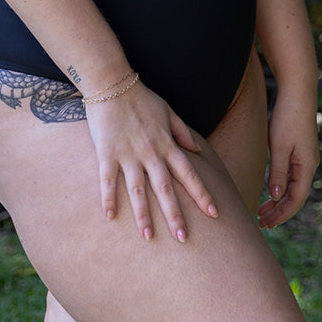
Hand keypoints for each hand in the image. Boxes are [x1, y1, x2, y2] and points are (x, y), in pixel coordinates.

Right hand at [84, 79, 218, 241]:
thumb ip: (183, 133)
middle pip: (166, 188)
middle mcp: (150, 152)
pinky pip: (108, 180)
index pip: (189, 173)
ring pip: (138, 190)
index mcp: (167, 144)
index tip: (214, 213)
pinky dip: (108, 198)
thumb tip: (198, 151)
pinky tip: (110, 217)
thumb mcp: (168, 112)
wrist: (112, 83)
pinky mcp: (107, 153)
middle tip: (183, 239)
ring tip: (148, 236)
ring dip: (144, 215)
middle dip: (175, 214)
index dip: (202, 193)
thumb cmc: (141, 98)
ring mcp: (128, 154)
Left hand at [257, 88, 318, 228]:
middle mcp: (309, 165)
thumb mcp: (279, 147)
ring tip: (263, 210)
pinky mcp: (300, 151)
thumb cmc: (287, 119)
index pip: (296, 199)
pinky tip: (271, 190)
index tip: (267, 224)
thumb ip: (278, 172)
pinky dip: (281, 186)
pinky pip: (291, 176)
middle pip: (295, 196)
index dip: (282, 214)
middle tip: (261, 222)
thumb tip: (276, 196)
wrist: (298, 94)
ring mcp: (305, 158)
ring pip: (293, 186)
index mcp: (307, 167)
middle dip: (279, 211)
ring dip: (279, 200)